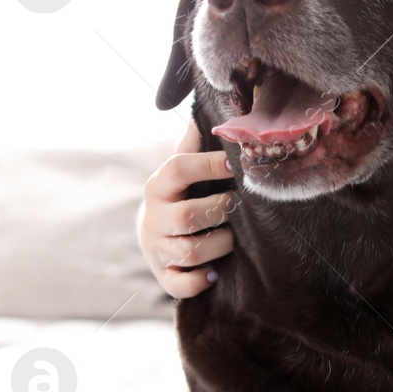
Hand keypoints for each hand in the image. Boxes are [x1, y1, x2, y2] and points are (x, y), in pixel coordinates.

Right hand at [137, 118, 236, 297]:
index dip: (208, 165)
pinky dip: (200, 281)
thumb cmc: (182, 194)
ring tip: (232, 238)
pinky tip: (215, 272)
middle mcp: (154, 217)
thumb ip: (195, 141)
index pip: (178, 168)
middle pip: (188, 215)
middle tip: (239, 208)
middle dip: (221, 211)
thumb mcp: (182, 168)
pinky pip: (181, 285)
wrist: (155, 235)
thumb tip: (211, 106)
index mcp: (159, 185)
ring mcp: (157, 248)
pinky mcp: (164, 276)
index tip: (236, 163)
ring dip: (220, 245)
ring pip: (191, 251)